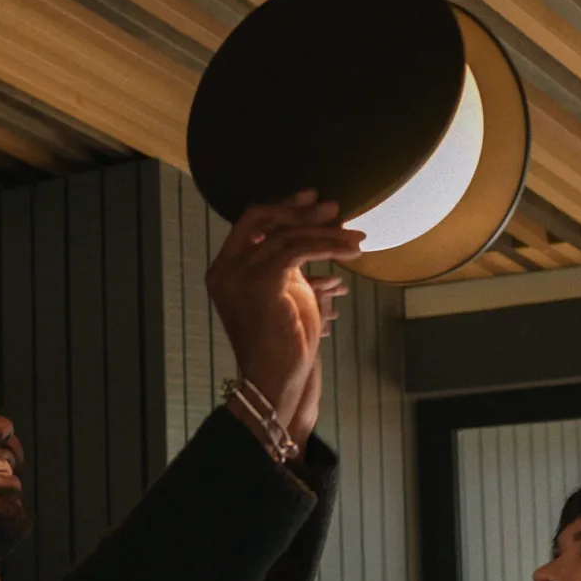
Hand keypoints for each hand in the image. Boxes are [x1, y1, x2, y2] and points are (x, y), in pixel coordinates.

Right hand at [207, 191, 362, 433]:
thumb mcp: (282, 292)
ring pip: (287, 235)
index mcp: (224, 269)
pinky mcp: (261, 280)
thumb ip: (284, 262)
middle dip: (301, 210)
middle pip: (264, 218)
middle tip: (336, 208)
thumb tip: (307, 232)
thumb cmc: (283, 344)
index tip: (310, 199)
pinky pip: (300, 250)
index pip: (250, 222)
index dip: (281, 206)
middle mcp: (225, 268)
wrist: (274, 380)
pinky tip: (351, 251)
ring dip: (327, 232)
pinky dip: (329, 246)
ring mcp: (239, 273)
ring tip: (356, 236)